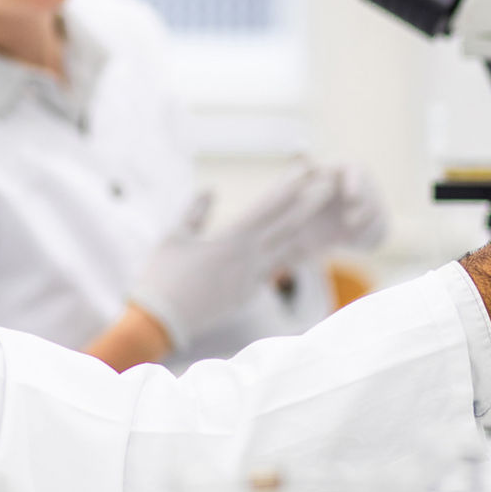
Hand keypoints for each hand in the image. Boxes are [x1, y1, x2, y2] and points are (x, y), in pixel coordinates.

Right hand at [130, 162, 384, 347]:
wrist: (161, 323)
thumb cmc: (161, 276)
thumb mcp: (174, 236)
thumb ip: (196, 211)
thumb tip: (210, 189)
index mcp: (231, 240)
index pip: (269, 207)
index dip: (289, 186)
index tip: (305, 169)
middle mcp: (249, 259)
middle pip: (288, 226)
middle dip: (310, 202)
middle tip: (330, 184)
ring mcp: (251, 279)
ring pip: (289, 250)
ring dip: (308, 229)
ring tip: (324, 215)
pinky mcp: (248, 294)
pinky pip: (276, 270)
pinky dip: (291, 256)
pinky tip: (302, 248)